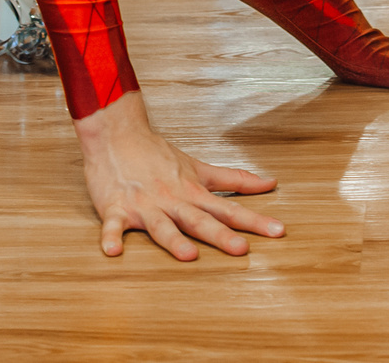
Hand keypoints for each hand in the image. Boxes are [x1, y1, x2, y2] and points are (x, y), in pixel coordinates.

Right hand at [74, 92, 282, 261]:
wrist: (116, 134)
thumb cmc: (156, 154)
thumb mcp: (198, 167)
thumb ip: (234, 178)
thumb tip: (270, 183)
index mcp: (191, 193)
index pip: (228, 209)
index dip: (254, 220)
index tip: (277, 231)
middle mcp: (171, 200)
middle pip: (199, 220)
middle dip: (220, 235)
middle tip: (241, 249)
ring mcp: (144, 205)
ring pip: (160, 225)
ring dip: (173, 240)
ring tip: (187, 254)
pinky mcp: (115, 208)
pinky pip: (113, 225)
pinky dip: (111, 237)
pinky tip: (113, 251)